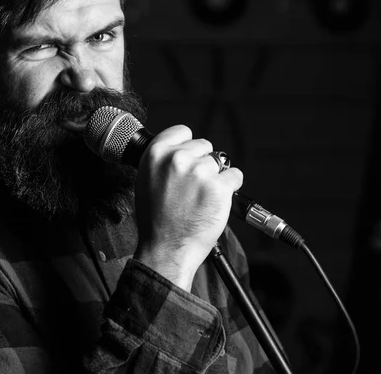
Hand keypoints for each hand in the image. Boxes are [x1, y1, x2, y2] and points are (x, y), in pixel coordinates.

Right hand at [133, 125, 242, 291]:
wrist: (166, 248)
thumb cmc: (155, 220)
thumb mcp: (146, 181)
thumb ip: (162, 162)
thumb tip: (180, 150)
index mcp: (155, 154)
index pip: (183, 131)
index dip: (188, 146)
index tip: (189, 159)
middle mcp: (177, 159)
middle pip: (204, 146)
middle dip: (202, 163)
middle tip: (192, 188)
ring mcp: (199, 172)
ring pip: (220, 162)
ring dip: (216, 177)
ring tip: (201, 198)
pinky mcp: (219, 187)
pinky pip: (235, 176)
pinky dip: (229, 188)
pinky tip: (214, 202)